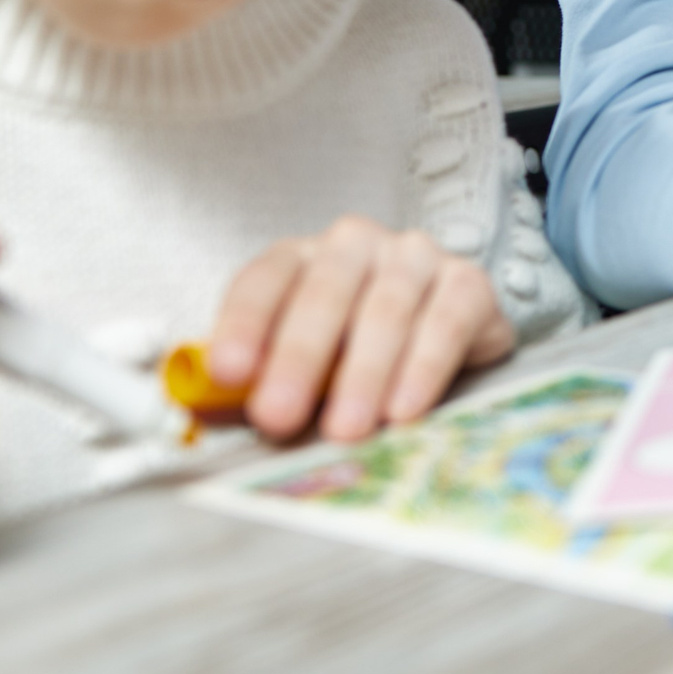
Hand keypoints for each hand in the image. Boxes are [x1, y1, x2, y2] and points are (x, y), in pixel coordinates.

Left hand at [202, 218, 515, 441]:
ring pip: (385, 309)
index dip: (243, 325)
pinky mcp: (467, 283)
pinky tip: (404, 407)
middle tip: (279, 414)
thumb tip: (205, 417)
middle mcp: (356, 246)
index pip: (264, 280)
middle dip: (298, 360)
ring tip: (345, 428)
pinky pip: (446, 321)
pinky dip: (424, 368)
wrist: (447, 330)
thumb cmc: (358, 348)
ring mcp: (415, 258)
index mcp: (302, 257)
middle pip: (322, 294)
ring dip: (362, 374)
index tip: (227, 372)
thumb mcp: (302, 363)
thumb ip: (259, 383)